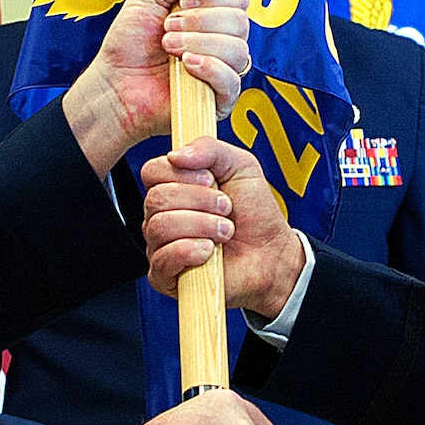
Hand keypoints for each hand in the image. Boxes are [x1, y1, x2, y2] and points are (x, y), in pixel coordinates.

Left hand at [62, 0, 250, 177]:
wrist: (114, 84)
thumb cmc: (129, 46)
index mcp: (211, 14)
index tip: (182, 4)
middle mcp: (220, 40)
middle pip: (239, 21)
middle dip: (199, 22)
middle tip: (168, 29)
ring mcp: (222, 69)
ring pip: (237, 49)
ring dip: (198, 44)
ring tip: (170, 48)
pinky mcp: (219, 97)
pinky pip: (232, 80)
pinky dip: (209, 68)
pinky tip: (187, 65)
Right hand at [142, 138, 305, 319]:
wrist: (272, 255)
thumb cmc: (256, 215)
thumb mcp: (241, 166)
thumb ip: (210, 148)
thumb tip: (176, 154)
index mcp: (175, 188)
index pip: (152, 172)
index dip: (180, 174)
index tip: (210, 180)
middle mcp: (163, 216)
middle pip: (156, 199)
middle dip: (199, 201)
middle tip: (226, 209)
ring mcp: (161, 246)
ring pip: (159, 227)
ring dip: (201, 226)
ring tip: (225, 232)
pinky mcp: (165, 276)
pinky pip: (162, 259)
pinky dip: (190, 251)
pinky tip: (209, 252)